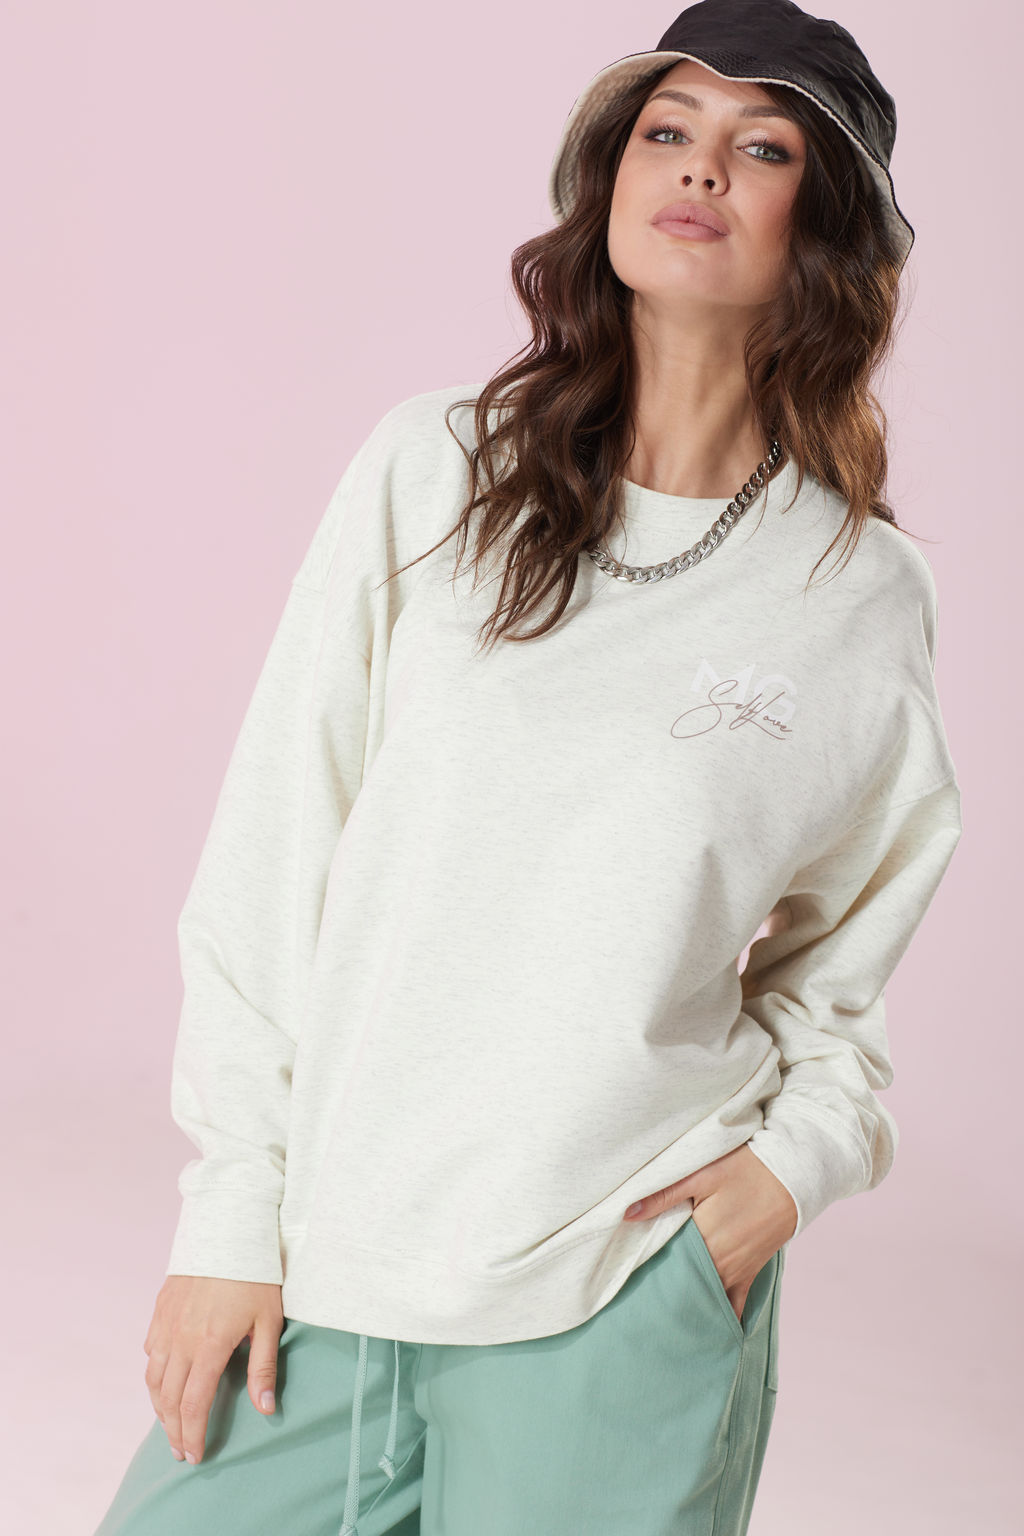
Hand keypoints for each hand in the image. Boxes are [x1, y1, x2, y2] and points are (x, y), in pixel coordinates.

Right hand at [143, 1275, 283, 1464]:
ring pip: (154, 1378)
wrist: (228, 1227)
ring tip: (171, 1425)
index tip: (196, 1456)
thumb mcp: (269, 1320)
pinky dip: (155, 1374)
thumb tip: (265, 1410)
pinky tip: (165, 1381)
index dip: (193, 1435)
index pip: (194, 1404)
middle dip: (174, 1431)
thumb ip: (263, 1367)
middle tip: (181, 1451)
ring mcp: (166, 1323)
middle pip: (168, 1399)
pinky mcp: (160, 1309)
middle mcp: (180, 1338)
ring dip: (160, 1407)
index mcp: (209, 1345)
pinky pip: (151, 1350)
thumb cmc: (256, 1274)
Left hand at [622, 1144, 797, 1322]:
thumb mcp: (702, 1174)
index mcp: (703, 1236)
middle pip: (683, 1285)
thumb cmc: (746, 1169)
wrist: (793, 1176)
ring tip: (662, 1321)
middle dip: (661, 1294)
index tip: (623, 1282)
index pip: (664, 1263)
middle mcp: (720, 1261)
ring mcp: (737, 1270)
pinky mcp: (751, 1272)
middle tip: (635, 1307)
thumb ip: (664, 1195)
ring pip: (706, 1297)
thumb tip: (627, 1214)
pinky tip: (709, 1334)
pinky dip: (721, 1317)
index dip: (642, 1271)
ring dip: (686, 1304)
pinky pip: (735, 1304)